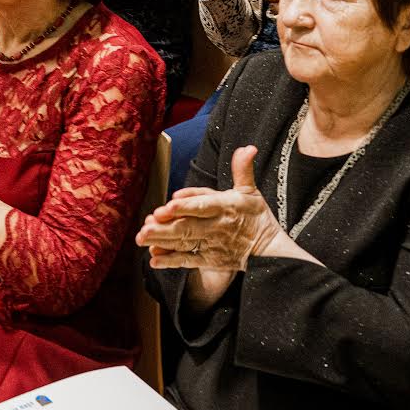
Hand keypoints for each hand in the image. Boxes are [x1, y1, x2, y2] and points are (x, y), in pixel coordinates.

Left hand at [137, 145, 287, 270]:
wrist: (268, 252)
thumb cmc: (255, 217)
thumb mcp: (250, 191)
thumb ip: (242, 169)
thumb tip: (248, 148)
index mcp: (224, 207)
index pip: (204, 206)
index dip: (187, 206)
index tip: (169, 205)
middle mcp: (215, 227)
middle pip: (188, 227)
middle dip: (165, 228)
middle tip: (145, 227)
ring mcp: (210, 245)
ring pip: (184, 243)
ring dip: (162, 242)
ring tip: (142, 239)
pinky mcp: (209, 259)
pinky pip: (188, 261)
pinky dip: (171, 262)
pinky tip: (154, 260)